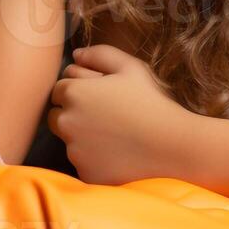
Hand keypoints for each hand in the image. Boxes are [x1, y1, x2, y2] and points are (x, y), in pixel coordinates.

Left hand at [47, 44, 198, 185]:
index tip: (99, 96)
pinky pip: (83, 163)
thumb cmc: (151, 101)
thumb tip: (76, 54)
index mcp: (73, 93)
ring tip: (115, 134)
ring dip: (82, 137)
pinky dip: (94, 159)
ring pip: (69, 141)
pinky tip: (118, 153)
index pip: (58, 90)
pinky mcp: (85, 174)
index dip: (78, 91)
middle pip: (56, 116)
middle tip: (104, 115)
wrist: (171, 144)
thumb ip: (99, 54)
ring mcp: (74, 151)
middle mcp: (66, 122)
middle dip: (72, 114)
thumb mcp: (130, 67)